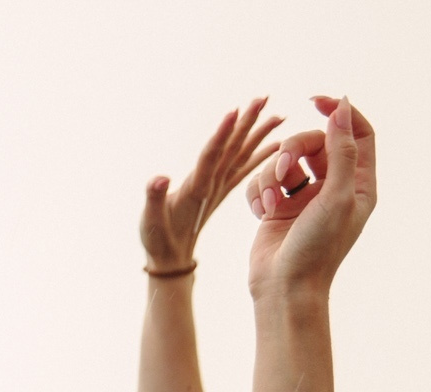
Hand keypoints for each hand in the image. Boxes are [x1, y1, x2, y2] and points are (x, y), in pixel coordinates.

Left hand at [141, 98, 281, 272]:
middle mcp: (207, 179)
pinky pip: (245, 170)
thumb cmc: (156, 238)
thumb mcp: (151, 219)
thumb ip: (153, 198)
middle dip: (246, 122)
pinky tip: (277, 146)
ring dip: (258, 134)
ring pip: (241, 153)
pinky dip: (260, 156)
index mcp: (194, 184)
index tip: (234, 111)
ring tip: (279, 115)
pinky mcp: (222, 191)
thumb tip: (158, 178)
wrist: (165, 253)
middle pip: (230, 146)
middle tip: (262, 98)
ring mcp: (216, 184)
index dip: (222, 134)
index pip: (210, 154)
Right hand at [246, 96, 376, 299]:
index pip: (357, 132)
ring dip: (271, 176)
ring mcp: (304, 197)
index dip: (340, 112)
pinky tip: (261, 212)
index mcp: (358, 183)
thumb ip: (342, 150)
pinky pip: (262, 180)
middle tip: (283, 167)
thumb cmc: (317, 249)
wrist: (284, 288)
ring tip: (270, 201)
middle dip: (292, 149)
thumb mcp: (337, 196)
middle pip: (314, 142)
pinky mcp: (277, 207)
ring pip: (284, 160)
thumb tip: (343, 108)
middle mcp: (333, 187)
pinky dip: (258, 193)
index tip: (315, 101)